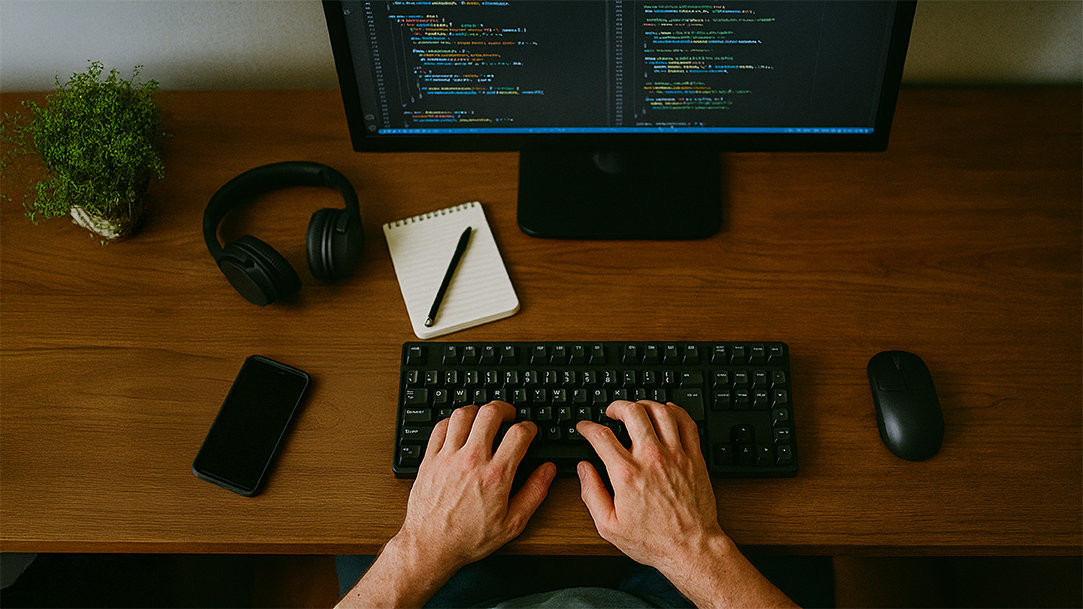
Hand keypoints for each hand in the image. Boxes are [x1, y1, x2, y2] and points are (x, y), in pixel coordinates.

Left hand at [398, 400, 555, 569]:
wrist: (431, 547)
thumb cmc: (469, 539)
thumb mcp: (512, 524)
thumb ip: (534, 493)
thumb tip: (548, 471)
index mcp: (495, 476)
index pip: (518, 433)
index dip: (529, 427)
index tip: (528, 431)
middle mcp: (471, 461)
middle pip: (490, 414)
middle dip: (504, 409)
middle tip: (508, 415)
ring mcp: (448, 458)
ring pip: (463, 414)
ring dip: (477, 411)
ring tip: (483, 419)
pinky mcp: (429, 460)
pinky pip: (440, 427)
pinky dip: (452, 422)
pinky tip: (459, 429)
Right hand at [577, 400, 796, 608]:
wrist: (690, 548)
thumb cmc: (653, 540)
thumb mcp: (609, 526)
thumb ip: (591, 493)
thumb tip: (583, 469)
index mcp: (627, 474)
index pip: (601, 435)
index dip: (588, 426)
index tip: (585, 427)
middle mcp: (651, 459)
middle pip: (632, 412)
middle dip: (617, 406)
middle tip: (612, 411)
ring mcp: (675, 456)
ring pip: (661, 412)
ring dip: (645, 404)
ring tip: (637, 409)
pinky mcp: (694, 459)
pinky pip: (687, 423)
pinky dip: (675, 411)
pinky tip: (666, 412)